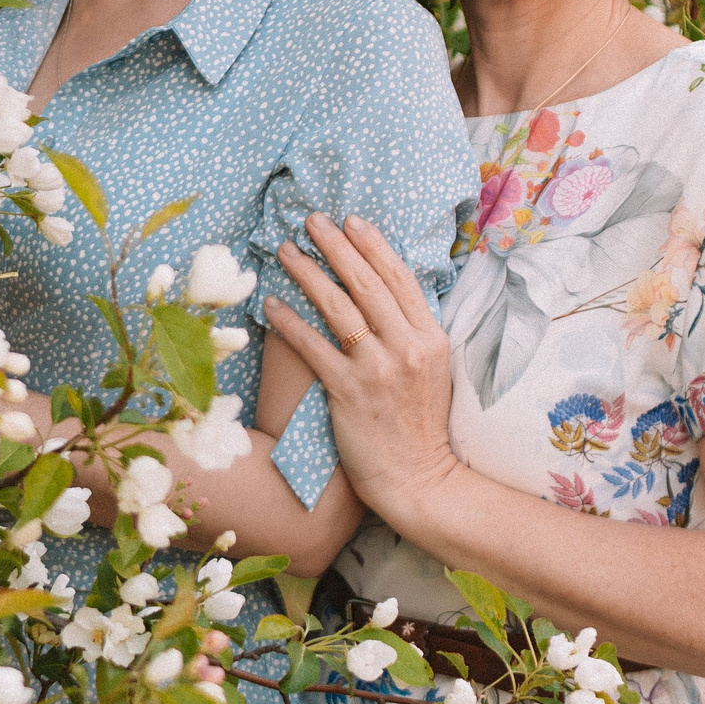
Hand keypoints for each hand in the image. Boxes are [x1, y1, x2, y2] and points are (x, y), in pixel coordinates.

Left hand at [265, 213, 461, 525]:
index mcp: (432, 339)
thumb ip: (413, 336)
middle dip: (336, 246)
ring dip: (308, 273)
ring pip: (339, 308)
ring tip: (286, 251)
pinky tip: (270, 304)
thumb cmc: (421, 429)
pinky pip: (313, 347)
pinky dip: (290, 322)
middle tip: (312, 220)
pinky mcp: (349, 393)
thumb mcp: (434, 373)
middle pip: (367, 284)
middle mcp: (407, 348)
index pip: (399, 279)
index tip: (351, 221)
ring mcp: (378, 370)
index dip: (373, 246)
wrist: (419, 482)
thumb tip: (387, 301)